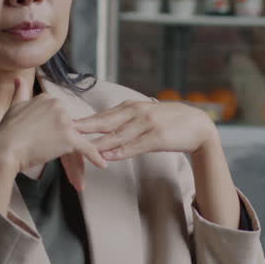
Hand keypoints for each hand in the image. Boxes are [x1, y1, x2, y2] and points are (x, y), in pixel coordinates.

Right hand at [0, 78, 107, 191]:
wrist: (3, 149)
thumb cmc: (6, 132)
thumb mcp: (14, 106)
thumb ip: (20, 92)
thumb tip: (19, 79)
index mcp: (47, 98)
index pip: (59, 116)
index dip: (55, 131)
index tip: (47, 140)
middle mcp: (58, 106)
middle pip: (69, 127)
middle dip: (63, 142)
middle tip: (53, 155)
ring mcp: (65, 121)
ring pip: (77, 139)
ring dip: (75, 154)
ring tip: (68, 167)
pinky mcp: (69, 138)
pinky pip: (87, 148)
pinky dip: (95, 157)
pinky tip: (102, 164)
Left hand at [76, 100, 217, 161]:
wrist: (198, 126)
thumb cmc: (170, 122)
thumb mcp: (145, 116)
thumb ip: (125, 120)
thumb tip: (103, 126)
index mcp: (132, 107)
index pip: (104, 115)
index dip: (84, 120)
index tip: (66, 123)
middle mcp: (137, 112)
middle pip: (106, 121)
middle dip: (85, 127)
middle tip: (65, 131)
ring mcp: (148, 124)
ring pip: (118, 135)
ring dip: (99, 142)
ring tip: (82, 147)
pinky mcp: (158, 137)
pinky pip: (135, 146)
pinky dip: (120, 151)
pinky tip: (108, 156)